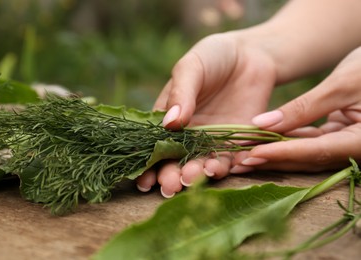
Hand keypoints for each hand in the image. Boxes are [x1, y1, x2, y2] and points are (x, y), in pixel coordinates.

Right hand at [136, 32, 276, 196]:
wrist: (250, 54)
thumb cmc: (212, 57)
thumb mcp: (191, 68)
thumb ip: (180, 94)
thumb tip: (169, 123)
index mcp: (171, 119)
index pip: (156, 146)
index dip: (149, 166)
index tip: (145, 181)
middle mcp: (190, 135)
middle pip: (178, 161)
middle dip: (173, 176)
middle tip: (171, 186)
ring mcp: (214, 140)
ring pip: (204, 164)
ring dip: (199, 174)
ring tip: (197, 176)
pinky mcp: (238, 142)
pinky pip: (232, 159)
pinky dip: (228, 167)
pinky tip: (223, 168)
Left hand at [235, 46, 360, 171]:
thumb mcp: (342, 84)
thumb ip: (304, 107)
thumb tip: (263, 124)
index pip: (317, 151)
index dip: (282, 154)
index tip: (252, 154)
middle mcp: (356, 148)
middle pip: (308, 158)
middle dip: (272, 159)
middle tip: (237, 162)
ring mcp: (347, 143)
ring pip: (306, 152)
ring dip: (275, 151)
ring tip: (242, 152)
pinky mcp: (339, 135)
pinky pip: (309, 141)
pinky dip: (286, 139)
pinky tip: (261, 138)